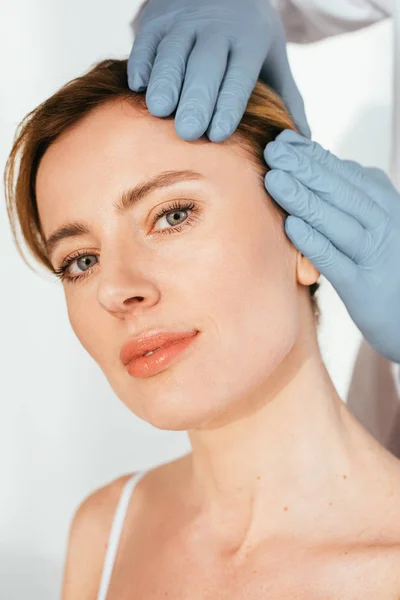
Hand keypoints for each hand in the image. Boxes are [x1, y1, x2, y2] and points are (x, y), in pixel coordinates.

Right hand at [128, 0, 309, 141]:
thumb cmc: (248, 36)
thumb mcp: (273, 58)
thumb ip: (287, 98)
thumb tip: (303, 140)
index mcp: (248, 40)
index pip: (239, 76)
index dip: (228, 104)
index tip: (218, 134)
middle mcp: (217, 27)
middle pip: (206, 65)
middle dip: (197, 98)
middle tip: (188, 132)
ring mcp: (184, 20)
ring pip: (174, 52)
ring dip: (166, 81)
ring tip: (160, 111)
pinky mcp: (158, 18)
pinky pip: (148, 41)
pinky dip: (143, 62)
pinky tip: (139, 87)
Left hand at [264, 129, 399, 363]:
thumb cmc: (382, 258)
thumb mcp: (374, 218)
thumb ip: (350, 192)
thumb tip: (314, 160)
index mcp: (382, 202)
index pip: (344, 173)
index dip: (311, 156)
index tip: (281, 142)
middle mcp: (381, 224)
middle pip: (339, 192)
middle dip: (304, 170)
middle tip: (272, 153)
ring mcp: (372, 255)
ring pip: (336, 222)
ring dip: (303, 199)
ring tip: (274, 180)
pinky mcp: (362, 286)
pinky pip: (335, 260)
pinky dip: (314, 242)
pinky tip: (291, 226)